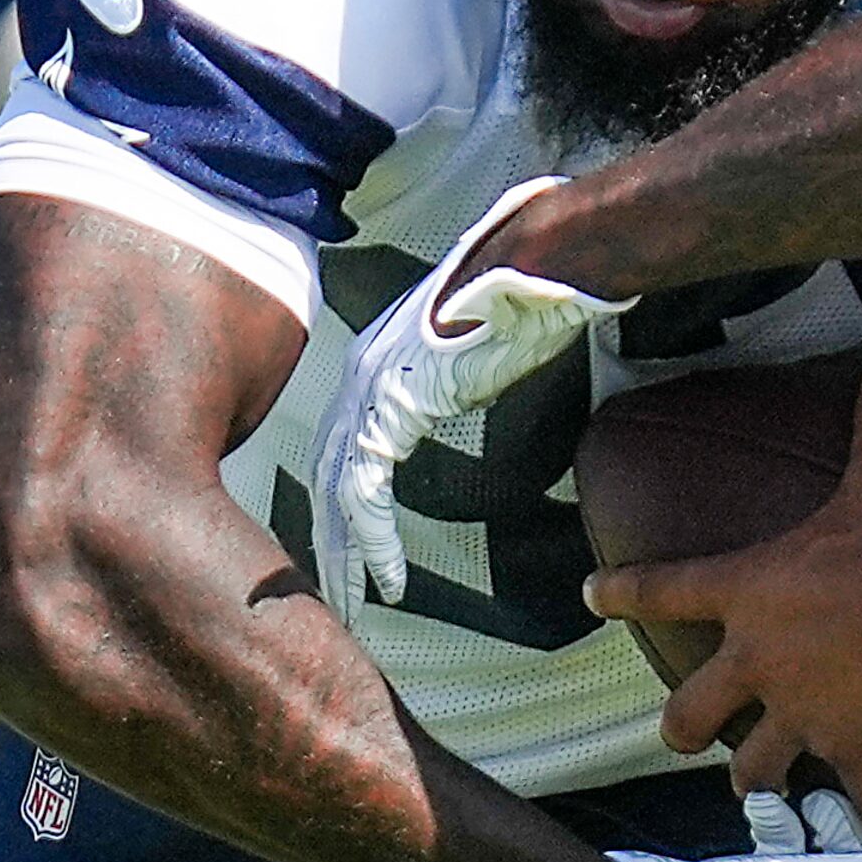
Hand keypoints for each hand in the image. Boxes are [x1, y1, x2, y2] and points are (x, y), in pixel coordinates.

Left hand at [311, 177, 634, 623]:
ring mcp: (371, 391)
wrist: (538, 260)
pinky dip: (374, 542)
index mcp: (377, 365)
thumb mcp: (481, 342)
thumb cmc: (526, 293)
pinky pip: (365, 494)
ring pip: (333, 494)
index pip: (339, 448)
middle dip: (327, 539)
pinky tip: (389, 579)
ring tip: (358, 602)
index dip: (341, 504)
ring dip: (345, 555)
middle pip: (323, 475)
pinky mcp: (393, 408)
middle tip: (333, 593)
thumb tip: (469, 380)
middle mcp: (361, 377)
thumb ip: (460, 369)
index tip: (352, 547)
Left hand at [585, 363, 861, 842]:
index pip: (665, 587)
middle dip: (685, 724)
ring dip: (758, 772)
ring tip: (763, 778)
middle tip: (685, 728)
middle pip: (692, 711)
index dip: (622, 590)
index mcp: (754, 592)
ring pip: (756, 767)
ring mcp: (805, 715)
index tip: (591, 595)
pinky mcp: (857, 749)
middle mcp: (763, 663)